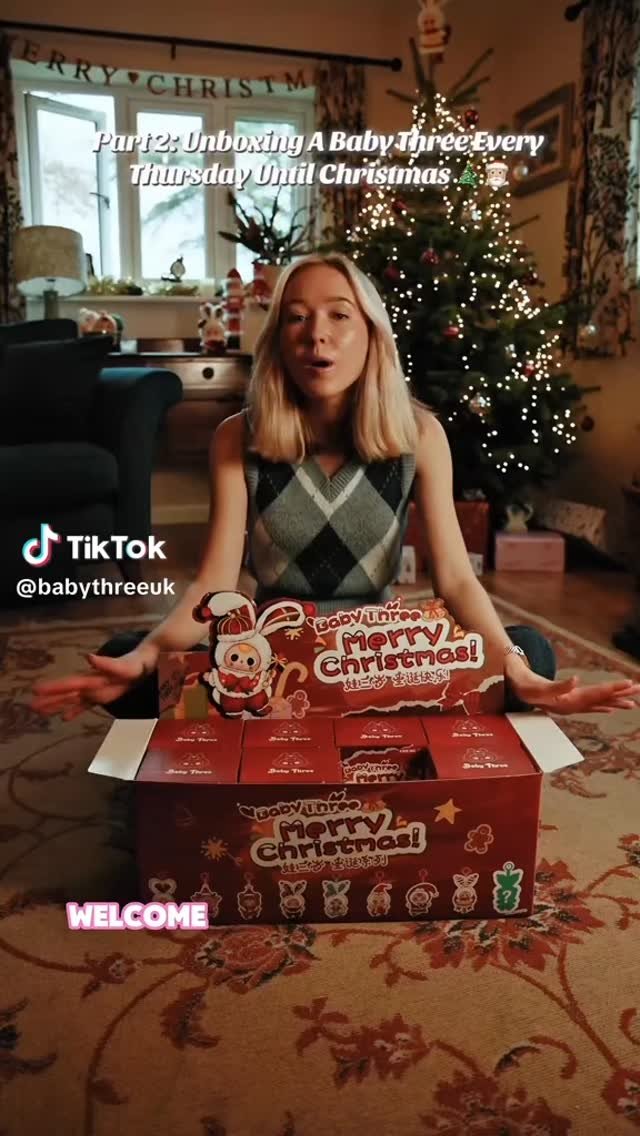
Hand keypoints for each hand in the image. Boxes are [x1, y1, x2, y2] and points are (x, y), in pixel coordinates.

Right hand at [30, 643, 159, 720]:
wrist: (145, 662)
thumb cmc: (136, 664)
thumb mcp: (124, 666)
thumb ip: (106, 663)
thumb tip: (88, 657)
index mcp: (93, 677)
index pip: (69, 684)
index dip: (53, 688)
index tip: (36, 690)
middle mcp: (90, 683)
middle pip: (66, 693)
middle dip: (49, 699)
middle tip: (31, 706)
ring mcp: (95, 689)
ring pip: (71, 699)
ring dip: (56, 705)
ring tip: (40, 711)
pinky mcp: (101, 695)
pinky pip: (84, 705)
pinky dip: (74, 711)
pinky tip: (64, 718)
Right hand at [505, 657, 639, 714]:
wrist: (514, 690)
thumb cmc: (525, 687)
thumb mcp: (538, 686)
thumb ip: (558, 686)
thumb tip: (576, 680)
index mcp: (569, 701)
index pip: (596, 694)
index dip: (612, 689)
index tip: (628, 684)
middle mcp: (573, 704)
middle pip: (601, 700)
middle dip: (620, 695)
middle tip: (638, 691)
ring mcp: (571, 704)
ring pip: (598, 703)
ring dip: (615, 700)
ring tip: (633, 701)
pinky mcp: (568, 702)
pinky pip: (590, 705)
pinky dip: (603, 705)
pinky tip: (611, 708)